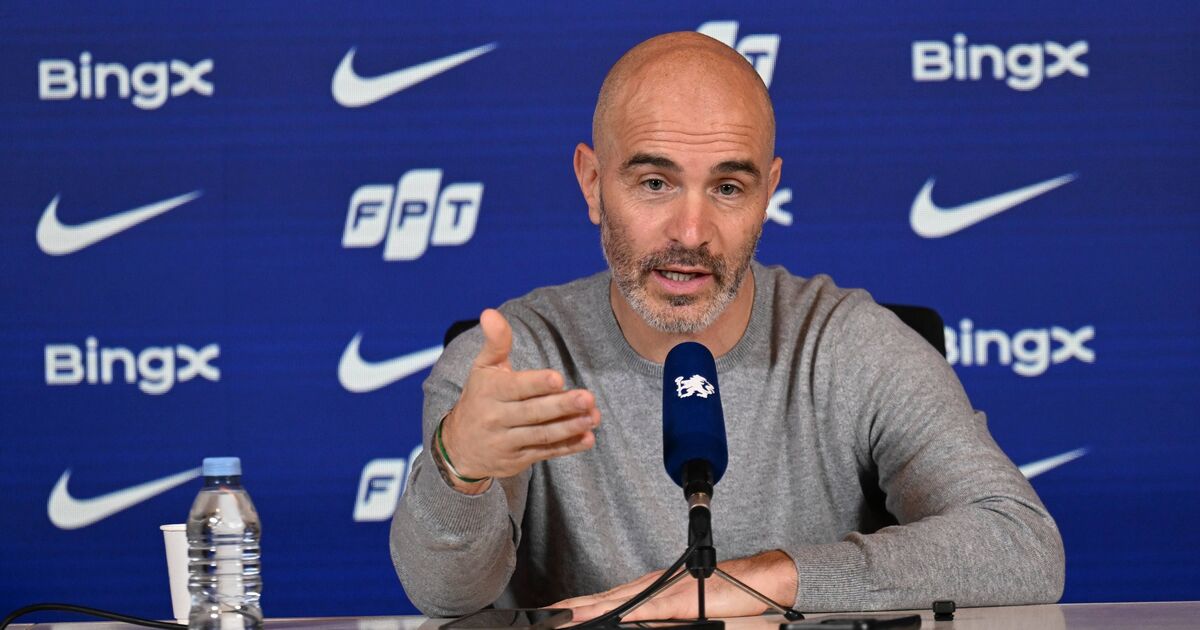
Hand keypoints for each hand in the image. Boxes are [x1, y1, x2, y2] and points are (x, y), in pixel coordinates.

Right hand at [440, 309, 600, 492]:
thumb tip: (490, 312)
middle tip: (587, 398)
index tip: (558, 379)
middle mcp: (496, 418)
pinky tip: (587, 439)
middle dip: (561, 406)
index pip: (516, 388)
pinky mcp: (518, 460)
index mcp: (490, 392)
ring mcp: (507, 442)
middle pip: (533, 413)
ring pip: (542, 435)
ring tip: (593, 417)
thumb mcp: (482, 369)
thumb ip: (495, 342)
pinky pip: (546, 453)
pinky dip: (568, 447)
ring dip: (570, 427)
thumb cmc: (479, 397)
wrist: (459, 447)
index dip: (536, 384)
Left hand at [551, 550, 796, 621]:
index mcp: (649, 590)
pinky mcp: (680, 601)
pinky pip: (647, 607)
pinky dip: (624, 612)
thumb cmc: (724, 594)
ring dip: (588, 609)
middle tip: (544, 616)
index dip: (578, 607)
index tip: (553, 614)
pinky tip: (607, 617)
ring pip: (617, 601)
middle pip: (603, 599)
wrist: (758, 581)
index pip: (605, 601)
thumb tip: (630, 625)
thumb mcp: (683, 610)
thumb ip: (657, 617)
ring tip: (560, 616)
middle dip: (572, 608)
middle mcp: (651, 586)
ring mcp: (664, 591)